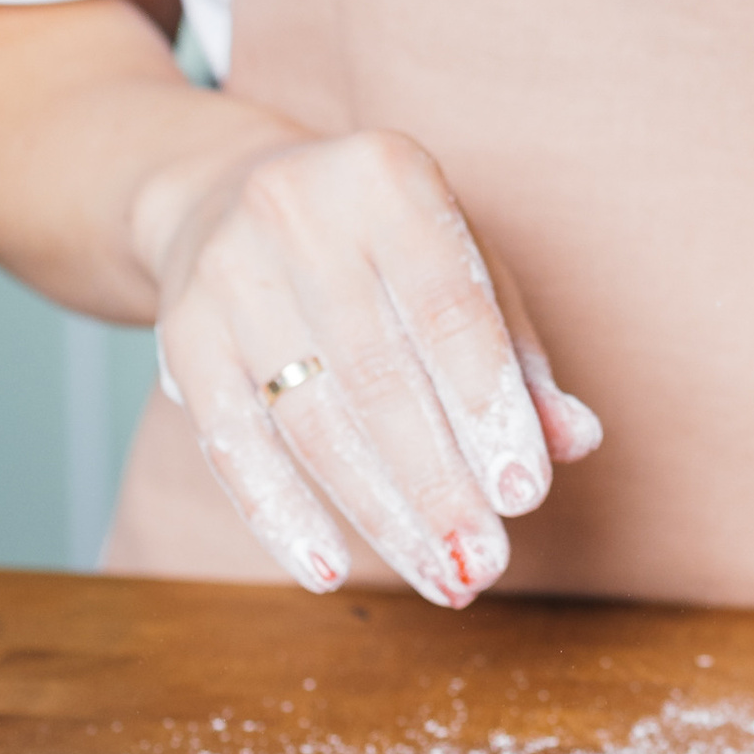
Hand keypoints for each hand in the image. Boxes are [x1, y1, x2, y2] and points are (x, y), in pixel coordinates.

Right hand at [136, 124, 601, 603]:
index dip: (488, 406)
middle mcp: (298, 210)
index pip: (448, 308)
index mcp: (387, 176)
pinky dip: (280, 515)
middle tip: (483, 564)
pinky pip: (231, 442)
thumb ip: (517, 353)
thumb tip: (575, 441)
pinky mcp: (178, 332)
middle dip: (438, 484)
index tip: (524, 495)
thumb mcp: (456, 264)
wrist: (225, 194)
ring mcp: (228, 270)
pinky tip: (328, 569)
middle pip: (378, 376)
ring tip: (439, 577)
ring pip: (310, 419)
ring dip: (379, 514)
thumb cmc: (375, 242)